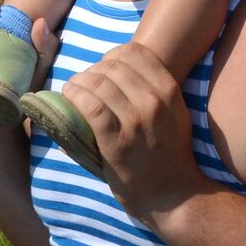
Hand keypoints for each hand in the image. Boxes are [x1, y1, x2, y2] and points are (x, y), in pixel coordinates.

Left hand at [62, 42, 214, 224]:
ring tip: (71, 89)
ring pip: (99, 84)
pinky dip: (75, 98)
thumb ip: (156, 89)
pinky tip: (68, 98)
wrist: (173, 194)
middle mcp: (154, 101)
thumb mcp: (176, 113)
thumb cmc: (170, 152)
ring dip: (78, 82)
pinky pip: (91, 108)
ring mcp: (136, 122)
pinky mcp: (117, 142)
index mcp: (169, 89)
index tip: (103, 68)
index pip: (134, 52)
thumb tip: (120, 68)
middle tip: (82, 81)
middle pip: (112, 66)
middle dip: (92, 70)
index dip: (111, 55)